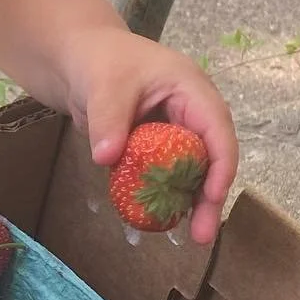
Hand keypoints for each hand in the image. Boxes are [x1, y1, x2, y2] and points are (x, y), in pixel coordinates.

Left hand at [62, 26, 237, 245]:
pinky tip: (162, 221)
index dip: (219, 166)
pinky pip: (167, 176)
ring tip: (190, 238)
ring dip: (191, 203)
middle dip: (210, 196)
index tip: (212, 197)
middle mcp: (192, 114)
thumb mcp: (103, 86)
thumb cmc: (99, 63)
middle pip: (211, 158)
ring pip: (192, 171)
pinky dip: (166, 197)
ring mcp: (176, 132)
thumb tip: (108, 157)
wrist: (79, 62)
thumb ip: (108, 120)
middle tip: (202, 236)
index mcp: (192, 90)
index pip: (217, 131)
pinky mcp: (158, 149)